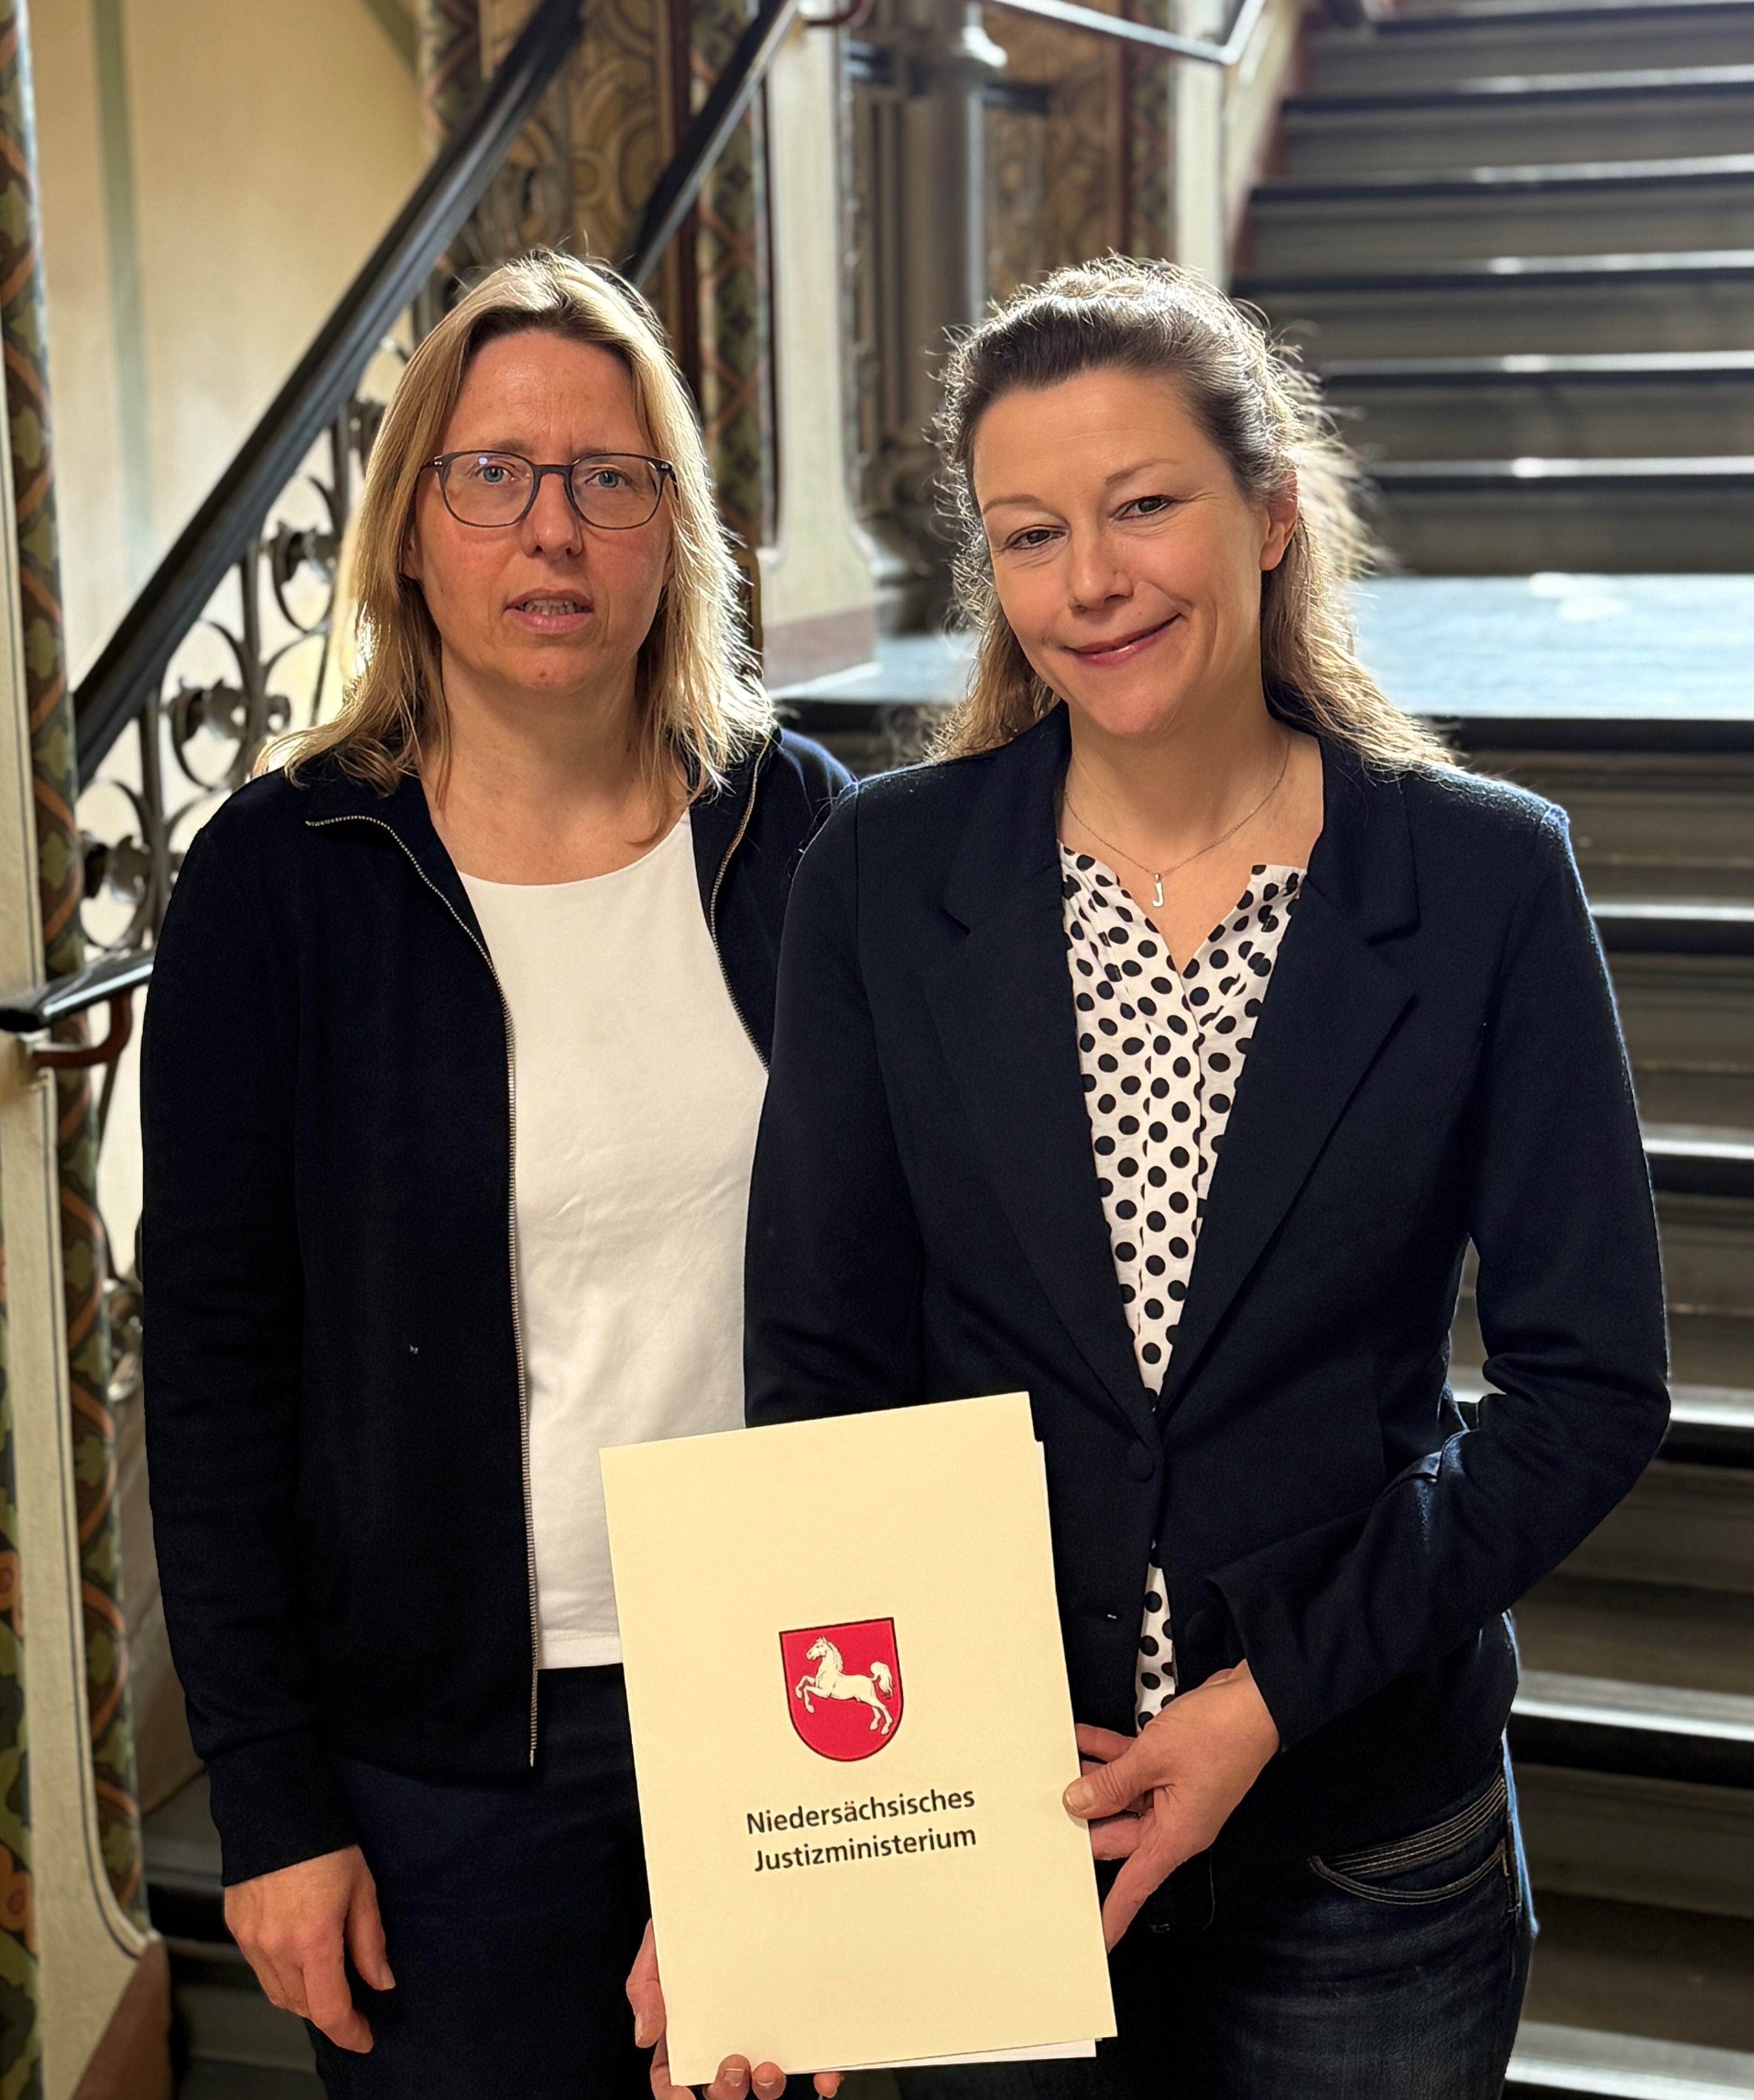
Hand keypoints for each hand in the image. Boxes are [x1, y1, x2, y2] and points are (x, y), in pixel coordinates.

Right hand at [223, 1843, 391, 2050]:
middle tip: (354, 2003)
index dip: (349, 2032)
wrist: (274, 1809)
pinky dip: (281, 1975)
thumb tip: (381, 1982)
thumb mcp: (362, 1887)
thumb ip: (369, 1941)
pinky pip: (260, 1970)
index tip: (365, 2038)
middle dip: (329, 2012)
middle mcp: (276, 1948)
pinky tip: (299, 1958)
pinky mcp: (236, 1929)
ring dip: (304, 1997)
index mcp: (313, 1940)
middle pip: (302, 2006)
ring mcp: (251, 1941)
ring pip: (278, 1993)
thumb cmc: (325, 1843)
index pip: (329, 2010)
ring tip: (328, 1981)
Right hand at [626, 1919, 841, 2099]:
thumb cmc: (695, 1922)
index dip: (674, 2098)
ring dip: (768, 2089)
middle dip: (727, 2091)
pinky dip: (819, 2077)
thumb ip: (645, 1985)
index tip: (683, 2099)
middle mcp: (727, 2036)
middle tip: (735, 2064)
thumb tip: (645, 2036)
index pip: (673, 2078)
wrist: (731, 1888)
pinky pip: (812, 2061)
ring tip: (769, 2068)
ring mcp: (765, 2031)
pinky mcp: (799, 2023)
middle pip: (722, 2088)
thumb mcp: (660, 1945)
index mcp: (687, 2029)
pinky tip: (822, 2077)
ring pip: (765, 2084)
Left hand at [1063, 1661, 1280, 1948]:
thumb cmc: (1222, 1734)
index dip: (1113, 1914)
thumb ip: (1112, 1782)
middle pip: (1119, 1835)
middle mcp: (1174, 1821)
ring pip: (1121, 1798)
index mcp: (1176, 1835)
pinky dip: (1109, 1755)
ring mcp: (1173, 1794)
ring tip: (1062, 1766)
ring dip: (1094, 1781)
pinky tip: (1084, 1739)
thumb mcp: (1154, 1757)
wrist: (1254, 1700)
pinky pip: (1132, 1768)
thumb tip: (1079, 1802)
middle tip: (1051, 1813)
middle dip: (1087, 1823)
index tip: (1094, 1938)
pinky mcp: (1172, 1767)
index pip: (1136, 1885)